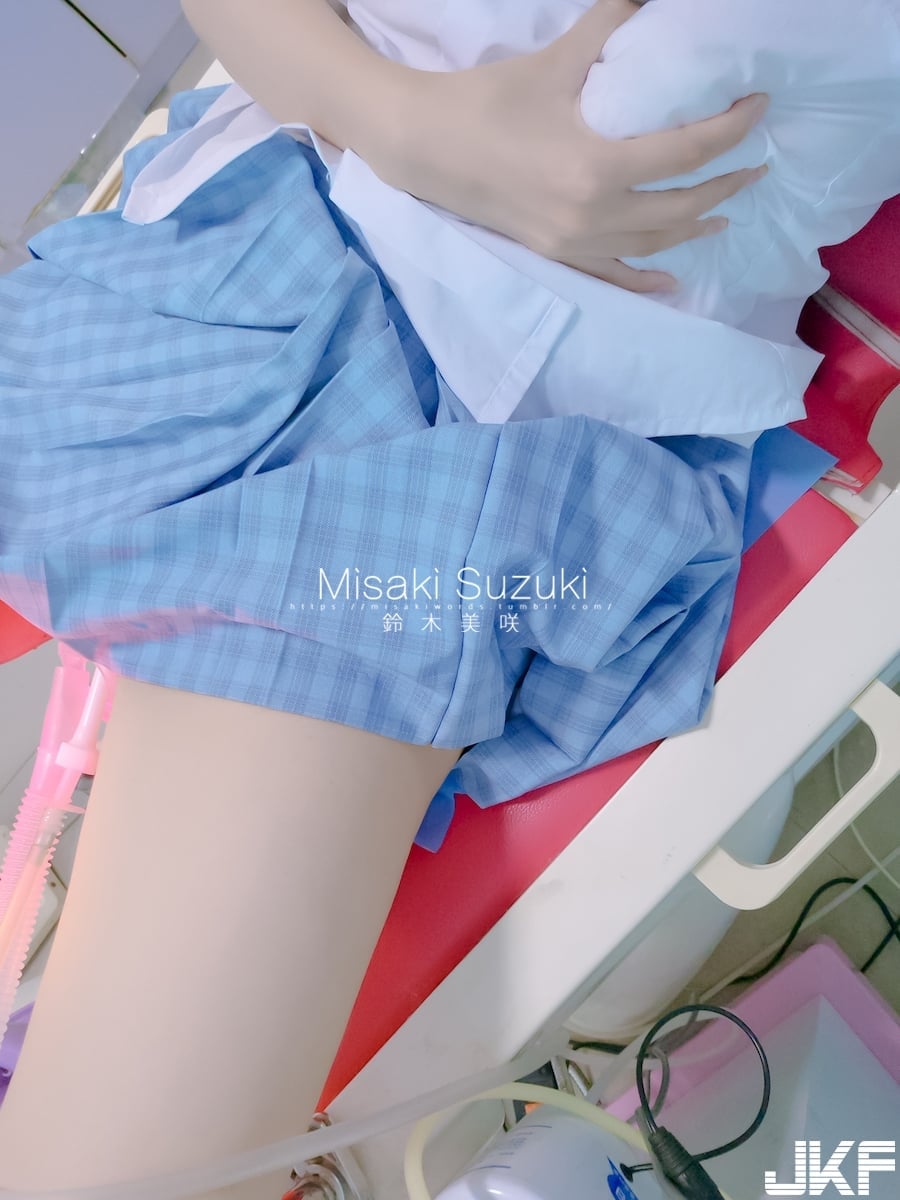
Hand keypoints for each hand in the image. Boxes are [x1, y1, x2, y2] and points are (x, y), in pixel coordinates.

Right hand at [375, 0, 768, 291]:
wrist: (425, 146)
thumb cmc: (488, 100)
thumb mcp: (557, 60)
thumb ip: (612, 26)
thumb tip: (653, 1)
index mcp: (597, 166)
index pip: (687, 153)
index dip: (731, 130)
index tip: (757, 109)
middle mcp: (591, 214)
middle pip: (682, 206)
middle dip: (727, 182)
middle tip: (756, 162)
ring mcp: (573, 241)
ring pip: (654, 242)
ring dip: (697, 226)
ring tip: (728, 208)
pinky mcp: (556, 253)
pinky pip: (612, 274)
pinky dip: (646, 279)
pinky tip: (673, 280)